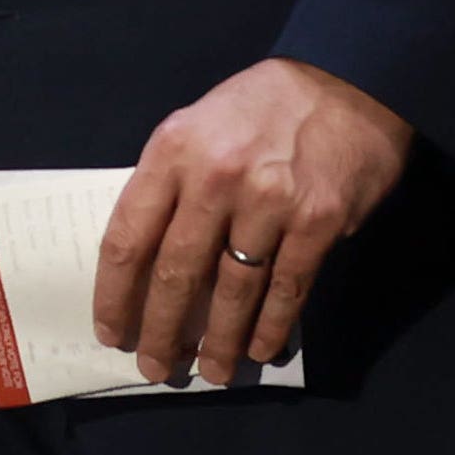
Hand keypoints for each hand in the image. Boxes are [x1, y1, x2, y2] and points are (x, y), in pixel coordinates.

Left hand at [91, 57, 412, 383]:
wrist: (343, 83)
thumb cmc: (258, 107)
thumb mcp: (195, 125)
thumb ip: (170, 183)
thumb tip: (148, 257)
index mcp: (172, 151)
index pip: (128, 237)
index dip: (116, 293)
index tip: (111, 329)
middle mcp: (215, 178)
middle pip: (176, 273)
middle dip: (161, 329)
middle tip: (155, 367)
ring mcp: (269, 202)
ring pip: (233, 290)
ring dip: (220, 340)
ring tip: (212, 370)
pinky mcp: (318, 222)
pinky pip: (287, 288)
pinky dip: (272, 325)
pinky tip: (261, 349)